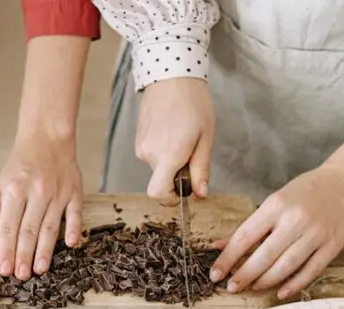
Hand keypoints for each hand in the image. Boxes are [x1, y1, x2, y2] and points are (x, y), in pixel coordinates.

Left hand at [0, 136, 83, 280]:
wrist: (47, 138)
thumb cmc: (21, 165)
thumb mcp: (0, 186)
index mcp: (14, 190)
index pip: (8, 226)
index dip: (5, 250)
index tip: (4, 269)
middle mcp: (36, 192)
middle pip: (28, 230)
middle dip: (23, 255)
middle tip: (21, 276)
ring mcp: (57, 193)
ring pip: (50, 226)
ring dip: (44, 250)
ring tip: (39, 270)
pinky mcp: (74, 193)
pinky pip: (75, 214)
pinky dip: (73, 229)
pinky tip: (70, 245)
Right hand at [136, 78, 214, 204]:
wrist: (171, 75)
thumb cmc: (193, 103)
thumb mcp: (205, 138)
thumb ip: (201, 168)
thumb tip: (200, 194)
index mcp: (168, 155)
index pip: (158, 193)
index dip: (170, 199)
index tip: (182, 192)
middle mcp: (149, 154)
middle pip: (161, 179)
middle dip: (177, 174)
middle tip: (191, 152)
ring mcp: (141, 146)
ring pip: (157, 167)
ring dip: (171, 160)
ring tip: (183, 135)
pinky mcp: (138, 139)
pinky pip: (152, 154)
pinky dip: (163, 150)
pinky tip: (172, 130)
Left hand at [210, 166, 343, 298]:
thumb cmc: (306, 192)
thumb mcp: (275, 201)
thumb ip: (250, 226)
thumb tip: (220, 246)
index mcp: (277, 205)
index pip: (245, 236)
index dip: (228, 258)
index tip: (216, 273)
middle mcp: (296, 220)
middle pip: (264, 255)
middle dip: (244, 275)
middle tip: (231, 287)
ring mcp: (316, 234)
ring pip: (286, 266)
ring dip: (265, 281)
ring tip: (252, 287)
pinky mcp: (333, 246)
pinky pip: (310, 271)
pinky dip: (294, 285)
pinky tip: (280, 292)